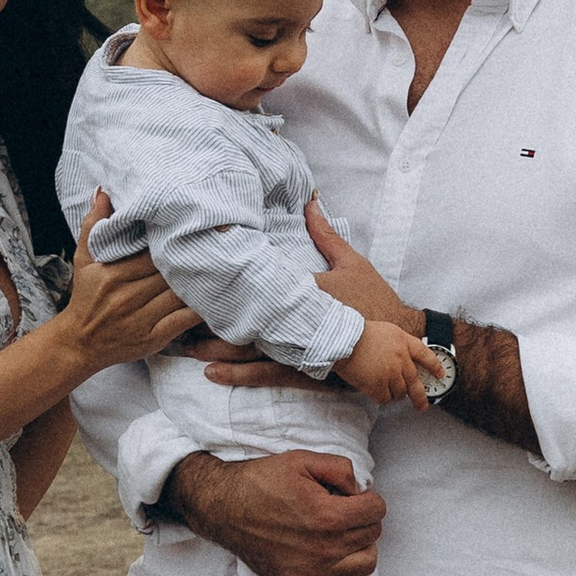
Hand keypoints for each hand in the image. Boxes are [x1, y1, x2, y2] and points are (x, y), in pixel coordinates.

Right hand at [54, 192, 201, 380]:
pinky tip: (214, 297)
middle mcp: (126, 296)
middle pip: (168, 272)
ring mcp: (141, 319)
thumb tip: (104, 192)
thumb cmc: (85, 297)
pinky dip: (200, 309)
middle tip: (217, 243)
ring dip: (200, 282)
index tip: (192, 229)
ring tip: (221, 266)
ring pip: (179, 294)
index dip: (173, 241)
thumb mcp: (83, 260)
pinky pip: (183, 320)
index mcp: (112, 274)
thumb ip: (93, 226)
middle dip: (191, 259)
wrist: (79, 343)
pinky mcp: (153, 338)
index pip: (151, 253)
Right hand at [168, 449, 384, 575]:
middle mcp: (325, 548)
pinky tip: (347, 570)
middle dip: (363, 518)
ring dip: (362, 546)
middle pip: (372, 534)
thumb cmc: (261, 482)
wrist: (224, 509)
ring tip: (344, 535)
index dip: (367, 497)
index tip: (350, 495)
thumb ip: (340, 468)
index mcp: (328, 516)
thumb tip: (360, 489)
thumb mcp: (301, 460)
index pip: (376, 510)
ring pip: (367, 564)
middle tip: (342, 510)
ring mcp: (314, 572)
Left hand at [199, 201, 422, 389]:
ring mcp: (299, 347)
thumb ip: (324, 233)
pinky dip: (237, 374)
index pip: (259, 279)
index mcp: (305, 288)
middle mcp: (298, 318)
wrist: (402, 345)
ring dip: (213, 347)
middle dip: (208, 317)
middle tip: (172, 313)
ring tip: (181, 345)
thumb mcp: (352, 262)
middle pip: (245, 316)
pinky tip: (211, 374)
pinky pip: (265, 374)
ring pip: (248, 349)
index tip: (192, 274)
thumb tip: (309, 201)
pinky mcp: (304, 371)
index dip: (225, 278)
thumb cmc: (376, 300)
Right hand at [339, 318, 444, 408]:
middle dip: (420, 397)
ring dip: (395, 395)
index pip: (425, 355)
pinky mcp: (378, 385)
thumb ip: (397, 344)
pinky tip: (376, 394)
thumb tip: (402, 358)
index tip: (439, 374)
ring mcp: (390, 373)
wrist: (343, 339)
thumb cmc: (358, 333)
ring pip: (400, 392)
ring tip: (388, 393)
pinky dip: (381, 398)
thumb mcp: (386, 330)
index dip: (434, 366)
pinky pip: (384, 398)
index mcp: (403, 342)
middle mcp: (401, 358)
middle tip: (422, 405)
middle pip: (415, 382)